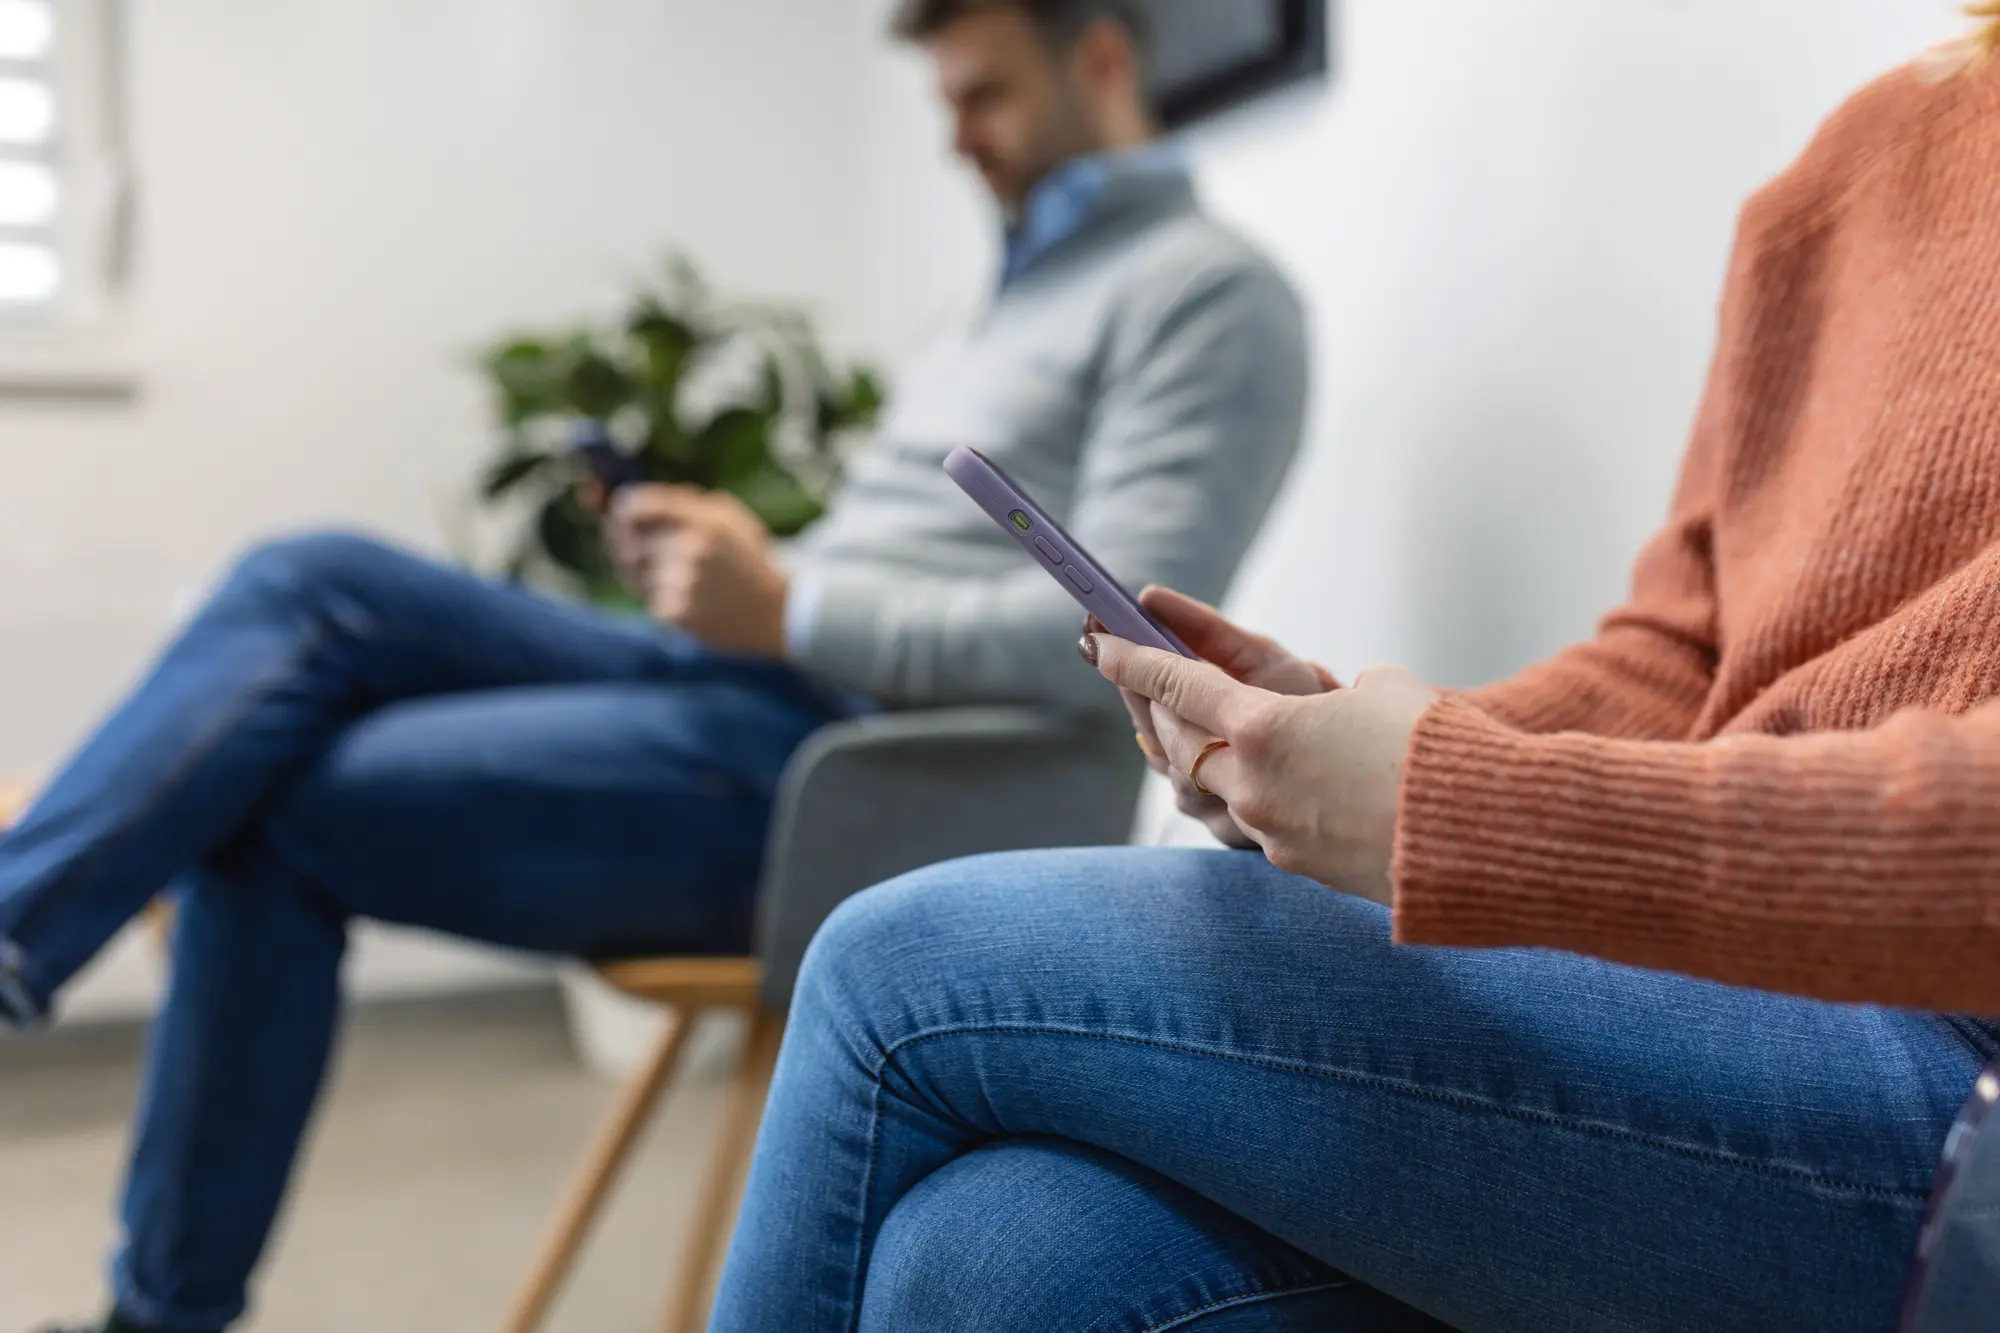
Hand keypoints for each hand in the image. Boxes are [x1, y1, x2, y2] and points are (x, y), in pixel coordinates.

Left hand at [608, 485, 789, 657]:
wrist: (777, 613)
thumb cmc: (748, 561)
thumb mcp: (729, 518)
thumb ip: (685, 503)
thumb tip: (632, 498)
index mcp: (703, 521)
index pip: (636, 506)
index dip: (620, 510)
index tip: (618, 513)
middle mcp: (690, 550)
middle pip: (627, 542)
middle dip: (627, 543)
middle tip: (636, 545)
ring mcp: (682, 584)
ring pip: (636, 574)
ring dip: (648, 574)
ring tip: (682, 578)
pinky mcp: (677, 614)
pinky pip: (649, 599)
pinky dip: (662, 597)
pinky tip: (690, 599)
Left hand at [1090, 626, 1438, 902]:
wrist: (1480, 840)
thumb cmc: (1438, 750)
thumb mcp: (1387, 693)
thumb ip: (1346, 694)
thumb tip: (1346, 713)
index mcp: (1264, 728)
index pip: (1178, 686)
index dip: (1134, 660)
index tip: (1098, 645)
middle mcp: (1253, 785)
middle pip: (1182, 744)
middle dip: (1162, 712)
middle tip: (1147, 688)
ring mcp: (1272, 833)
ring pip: (1217, 789)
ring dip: (1209, 760)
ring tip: (1210, 735)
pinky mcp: (1300, 867)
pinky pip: (1259, 823)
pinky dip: (1258, 796)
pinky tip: (1280, 784)